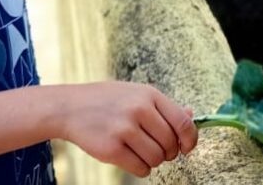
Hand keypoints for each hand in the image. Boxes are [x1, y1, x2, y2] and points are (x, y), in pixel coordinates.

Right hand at [56, 82, 197, 177]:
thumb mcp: (137, 93)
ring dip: (153, 161)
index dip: (190, 139)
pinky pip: (141, 168)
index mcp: (149, 95)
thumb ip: (164, 107)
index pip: (183, 122)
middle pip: (170, 144)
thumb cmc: (108, 101)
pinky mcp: (111, 149)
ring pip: (157, 158)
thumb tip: (192, 115)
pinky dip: (141, 169)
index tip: (187, 147)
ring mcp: (124, 129)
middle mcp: (139, 110)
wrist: (70, 107)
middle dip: (168, 152)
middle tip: (158, 150)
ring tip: (142, 153)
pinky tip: (132, 159)